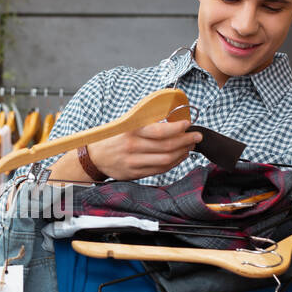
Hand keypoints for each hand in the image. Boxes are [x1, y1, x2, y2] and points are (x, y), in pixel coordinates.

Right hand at [85, 119, 202, 180]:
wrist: (95, 157)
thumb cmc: (114, 137)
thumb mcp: (126, 124)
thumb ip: (145, 121)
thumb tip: (171, 117)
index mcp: (131, 131)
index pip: (160, 131)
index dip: (177, 128)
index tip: (188, 123)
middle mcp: (133, 147)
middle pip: (167, 147)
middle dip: (186, 140)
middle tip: (197, 136)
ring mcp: (134, 162)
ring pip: (166, 160)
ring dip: (183, 152)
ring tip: (190, 146)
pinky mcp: (136, 174)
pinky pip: (160, 169)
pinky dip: (174, 163)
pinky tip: (180, 156)